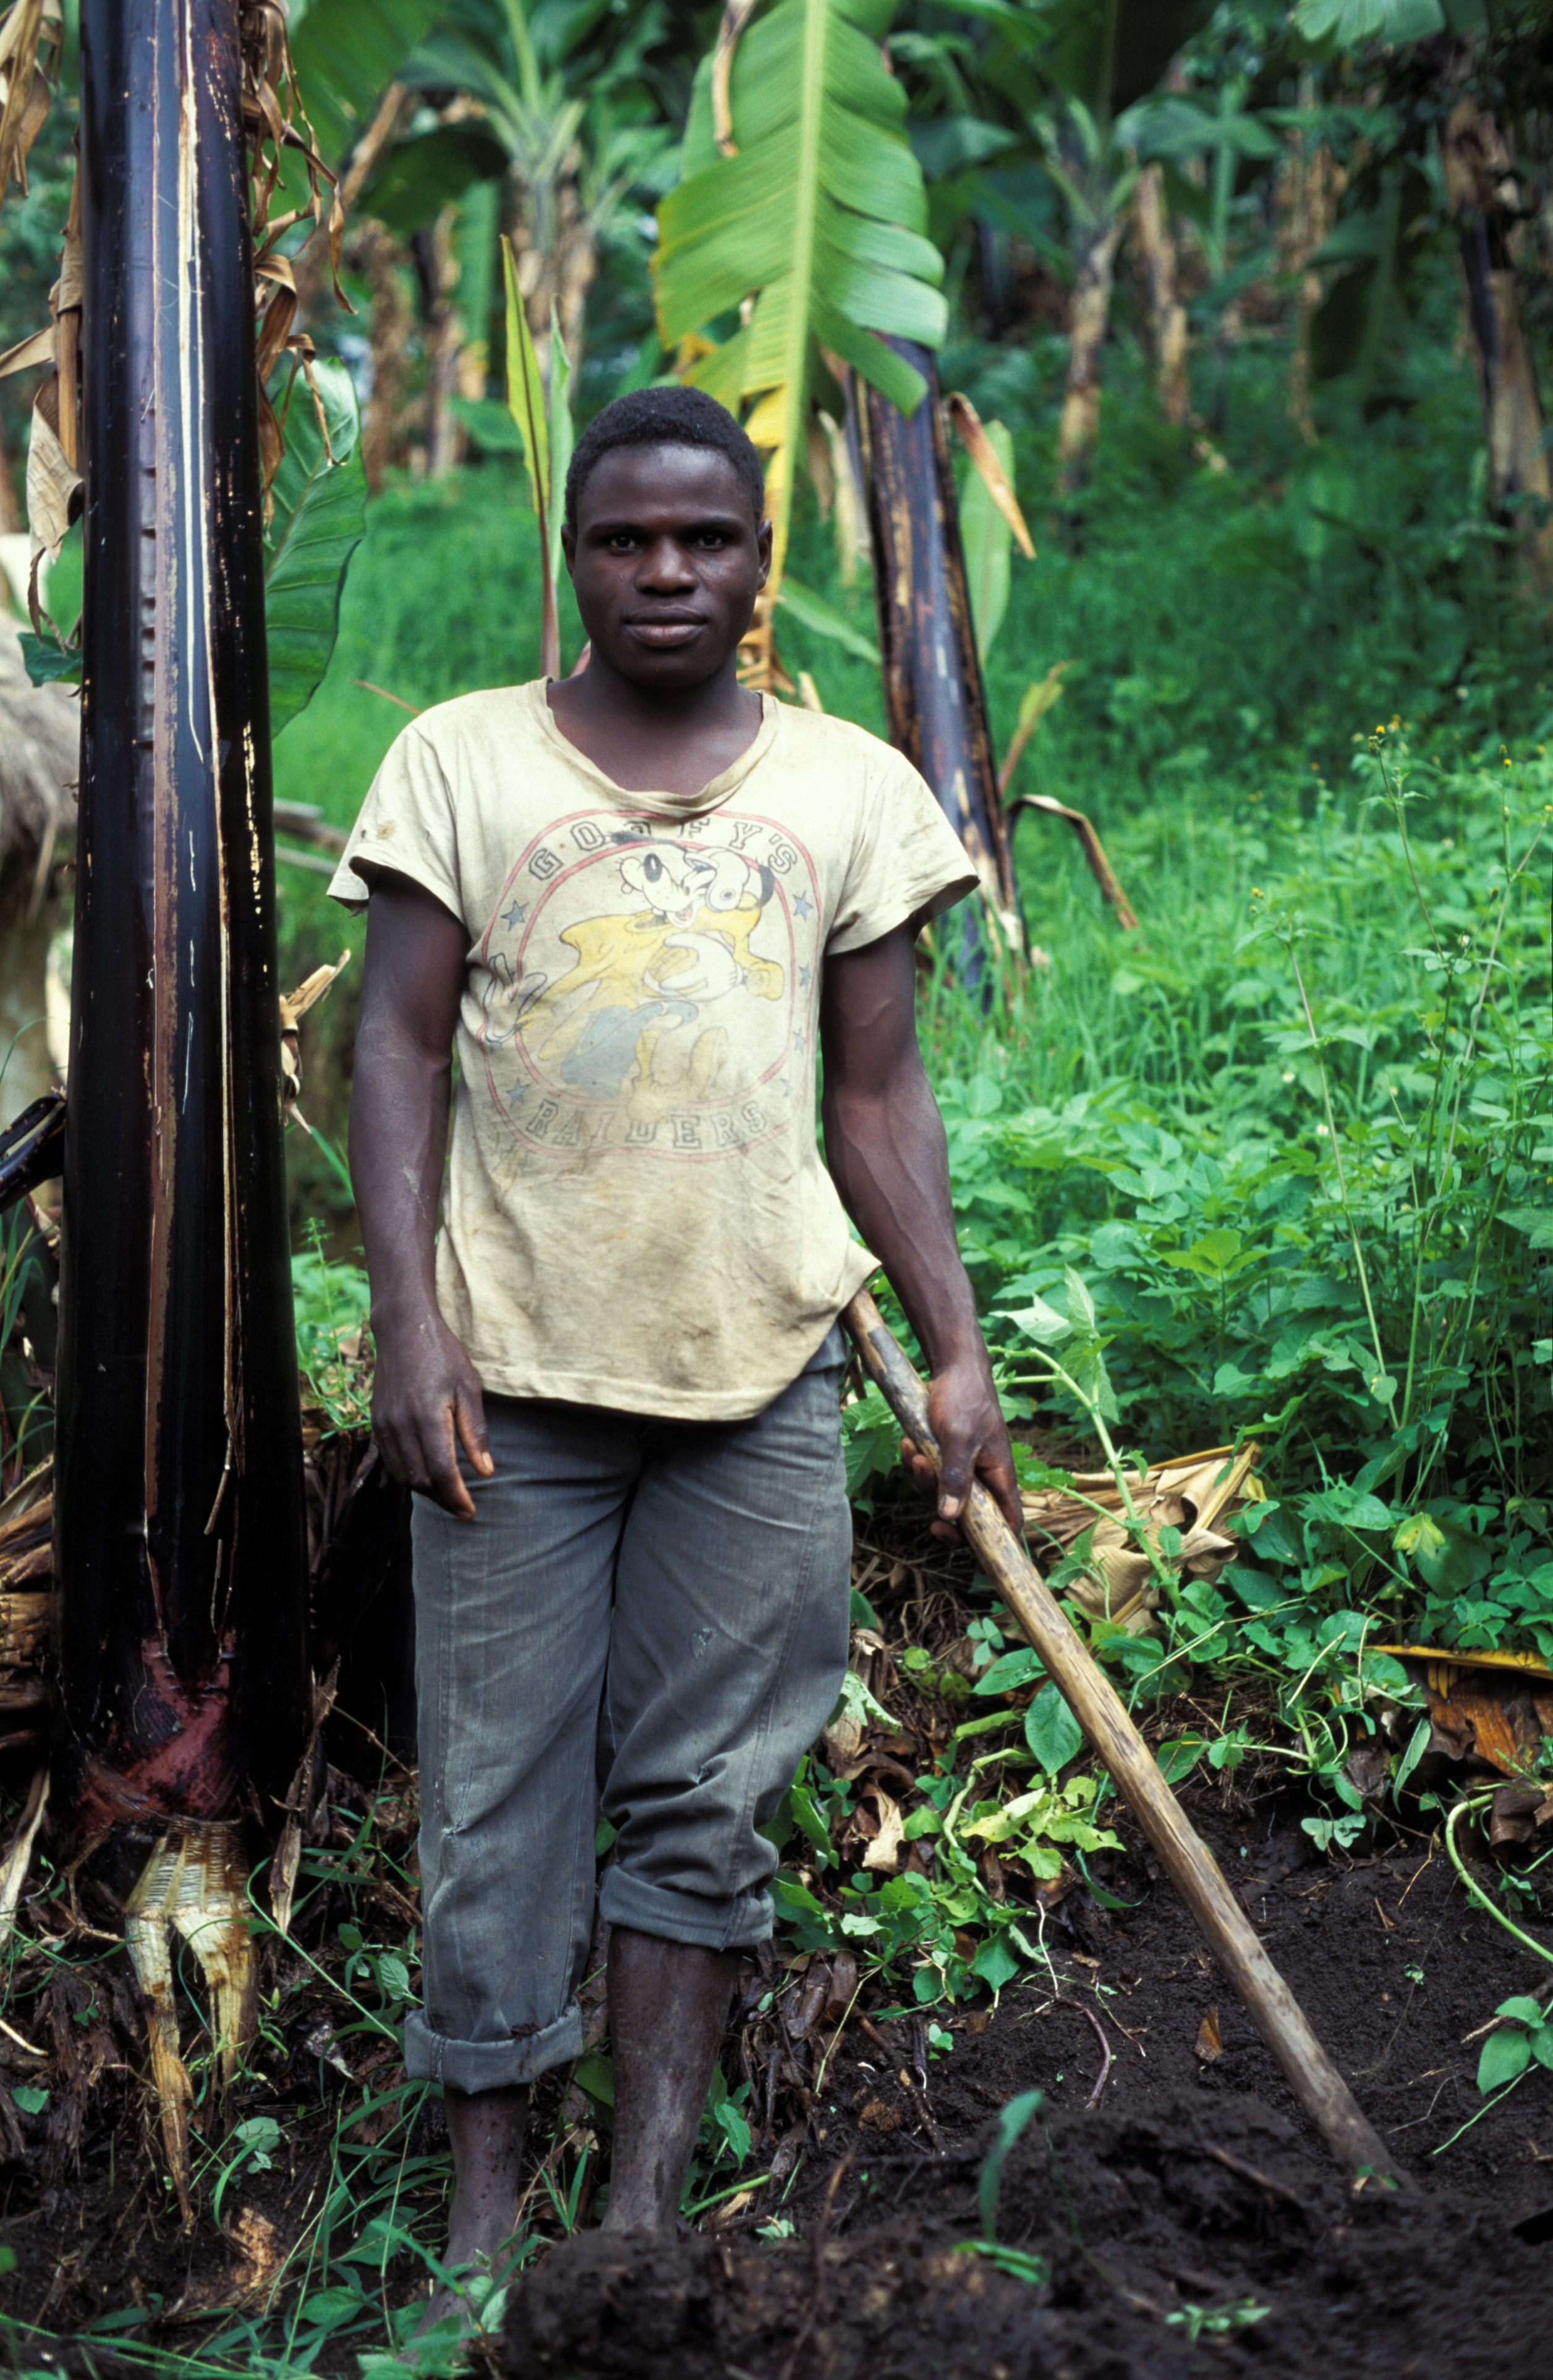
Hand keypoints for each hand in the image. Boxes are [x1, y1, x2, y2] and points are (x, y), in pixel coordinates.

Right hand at [371, 1306, 493, 1520]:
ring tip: (448, 1495)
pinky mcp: (377, 1422)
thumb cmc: (442, 1354)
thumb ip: (475, 1432)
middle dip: (443, 1499)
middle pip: (421, 1479)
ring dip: (426, 1490)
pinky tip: (425, 1476)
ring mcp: (385, 1424)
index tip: (471, 1512)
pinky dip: (408, 1475)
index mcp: (428, 1416)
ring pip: (403, 1474)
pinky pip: (390, 1460)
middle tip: (464, 1508)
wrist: (403, 1328)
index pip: (442, 1472)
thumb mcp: (468, 1388)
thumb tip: (486, 1471)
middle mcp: (401, 1425)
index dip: (457, 1497)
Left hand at [900, 1355, 1022, 1544]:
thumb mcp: (959, 1439)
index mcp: (999, 1475)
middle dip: (939, 1504)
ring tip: (913, 1451)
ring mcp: (964, 1467)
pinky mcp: (945, 1456)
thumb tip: (950, 1516)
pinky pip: (929, 1473)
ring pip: (941, 1493)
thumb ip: (956, 1477)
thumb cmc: (964, 1399)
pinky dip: (915, 1462)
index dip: (990, 1542)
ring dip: (921, 1478)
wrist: (952, 1367)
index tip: (956, 1538)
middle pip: (965, 1513)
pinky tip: (908, 1443)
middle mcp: (984, 1476)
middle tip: (924, 1489)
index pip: (1007, 1522)